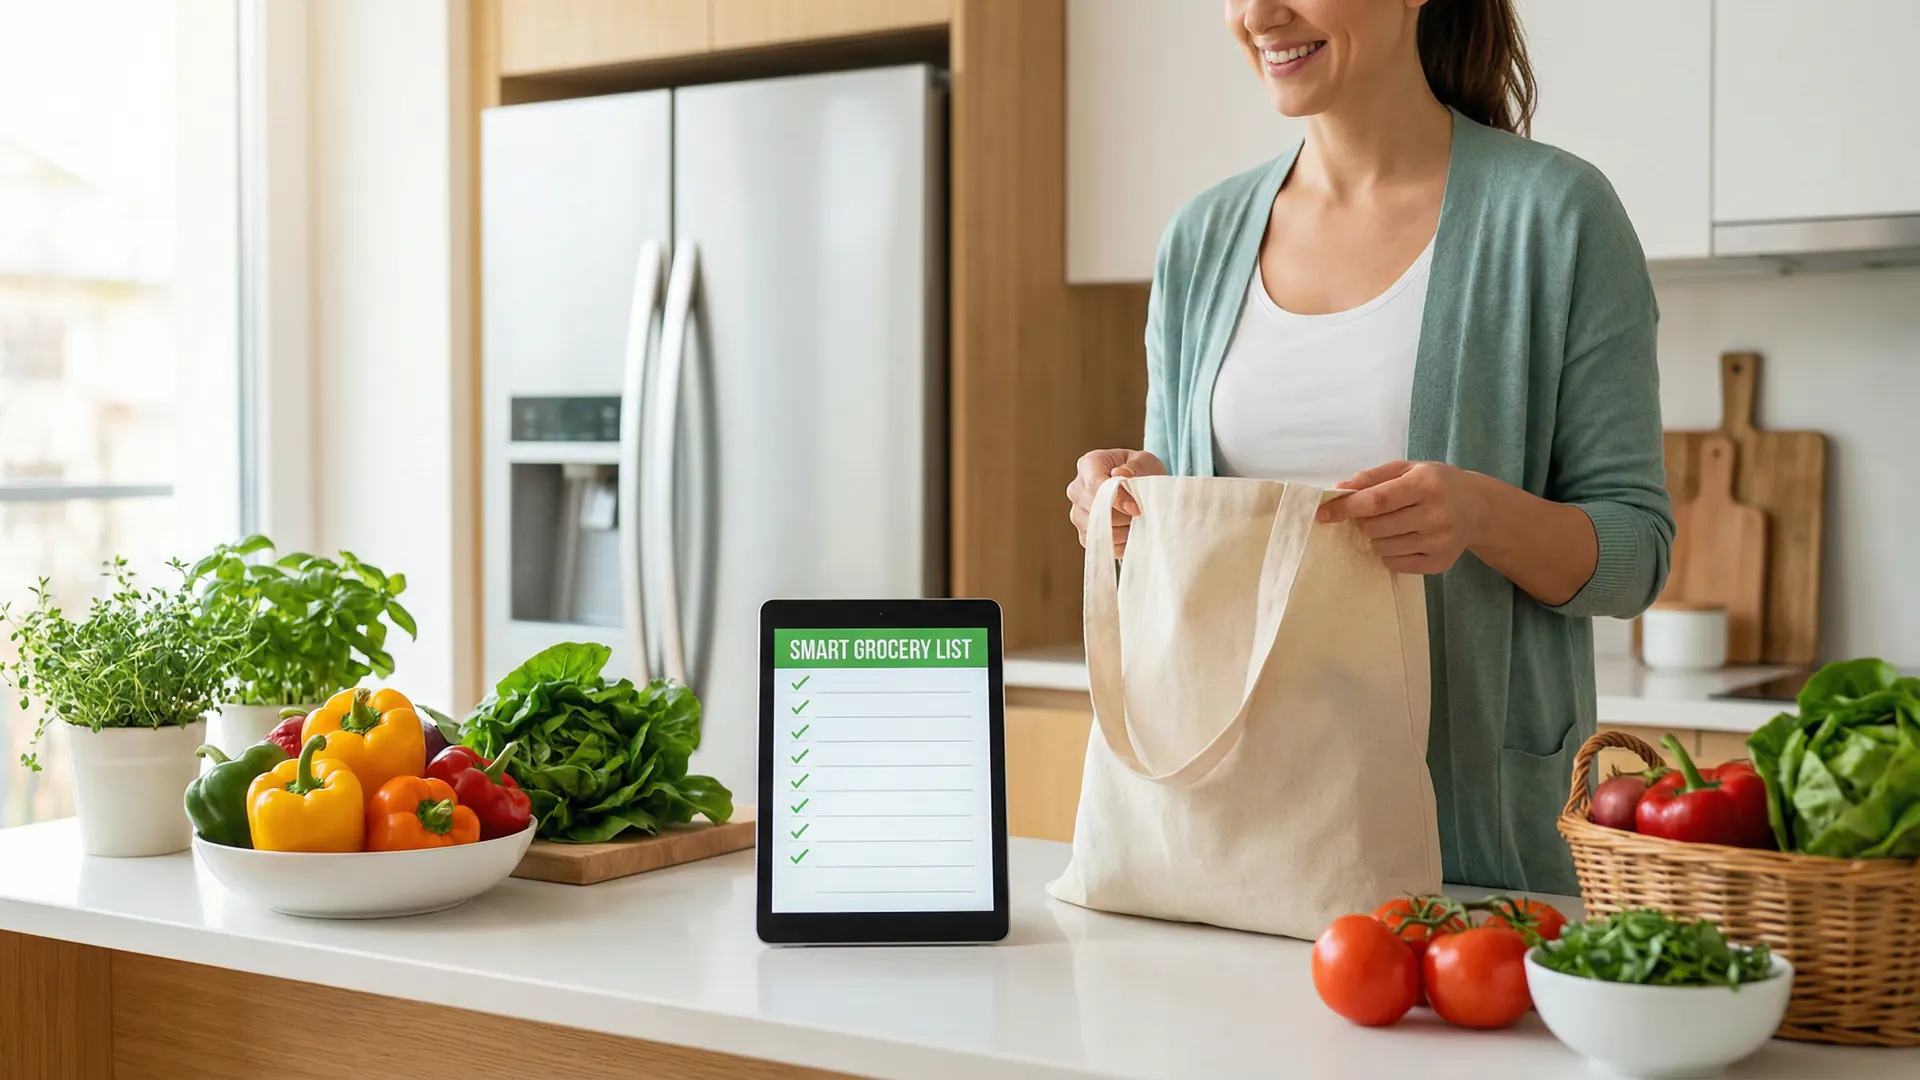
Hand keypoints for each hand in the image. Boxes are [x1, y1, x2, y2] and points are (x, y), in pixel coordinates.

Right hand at [1067, 449, 1165, 556]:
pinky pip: (1101, 544)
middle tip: (1142, 514)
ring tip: (1137, 521)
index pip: (1095, 484)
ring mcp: (1078, 513)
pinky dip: (1120, 542)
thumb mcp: (1145, 462)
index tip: (1136, 509)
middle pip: (1095, 509)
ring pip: (1098, 529)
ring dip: (1123, 530)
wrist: (1141, 488)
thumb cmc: (1141, 472)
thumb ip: (1134, 468)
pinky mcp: (1084, 534)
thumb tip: (1120, 474)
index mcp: (1089, 465)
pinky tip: (1130, 531)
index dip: (1116, 499)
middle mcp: (1077, 489)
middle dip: (1122, 516)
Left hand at [1319, 461, 1489, 574]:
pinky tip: (1403, 540)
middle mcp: (1436, 514)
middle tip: (1373, 515)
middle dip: (1363, 522)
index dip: (1346, 508)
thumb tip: (1339, 490)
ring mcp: (1439, 542)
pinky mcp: (1440, 563)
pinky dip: (1389, 554)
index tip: (1323, 513)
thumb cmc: (1436, 484)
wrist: (1478, 508)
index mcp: (1426, 484)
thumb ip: (1372, 477)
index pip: (1377, 500)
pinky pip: (1394, 564)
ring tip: (1393, 526)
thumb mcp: (1408, 469)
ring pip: (1382, 548)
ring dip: (1376, 538)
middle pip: (1376, 527)